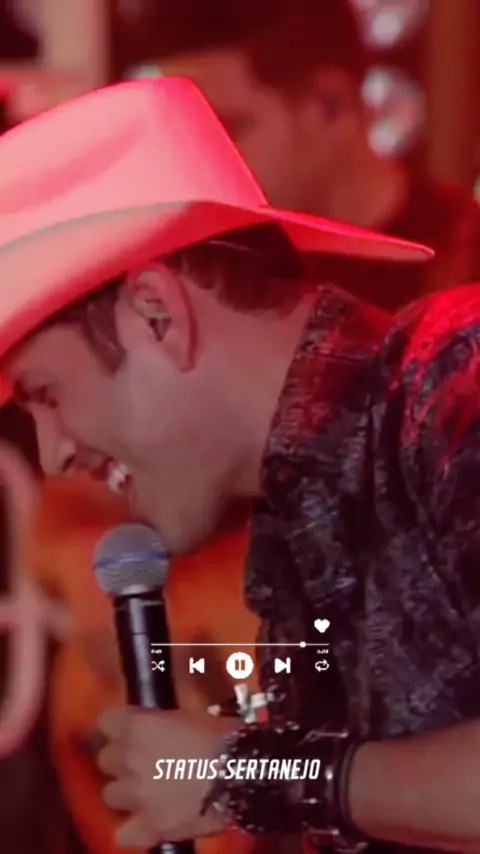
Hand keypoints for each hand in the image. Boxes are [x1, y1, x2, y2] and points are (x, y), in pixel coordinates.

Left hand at [97, 706, 239, 848]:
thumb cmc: (221, 736)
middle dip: (121, 759)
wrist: (241, 774)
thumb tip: (154, 729)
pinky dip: (134, 831)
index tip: (131, 729)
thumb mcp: (189, 717)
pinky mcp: (150, 827)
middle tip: (143, 761)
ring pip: (111, 795)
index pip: (106, 722)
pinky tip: (148, 825)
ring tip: (147, 793)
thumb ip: (161, 724)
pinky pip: (124, 835)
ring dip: (126, 792)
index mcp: (138, 727)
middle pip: (105, 759)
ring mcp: (136, 796)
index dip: (118, 726)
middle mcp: (128, 760)